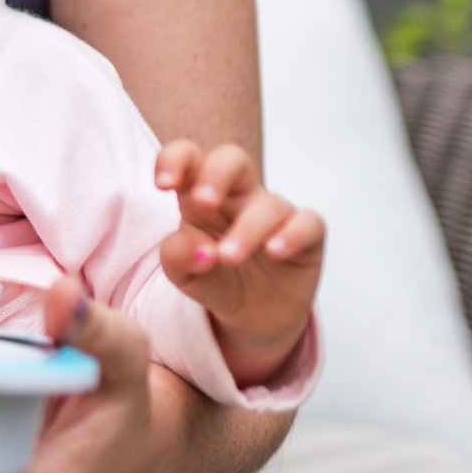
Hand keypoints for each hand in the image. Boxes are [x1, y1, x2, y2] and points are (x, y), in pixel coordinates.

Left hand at [154, 141, 322, 385]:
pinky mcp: (306, 236)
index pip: (189, 157)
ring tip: (227, 258)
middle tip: (203, 202)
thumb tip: (199, 250)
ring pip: (268, 203)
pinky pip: (309, 223)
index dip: (174, 159)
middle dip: (217, 173)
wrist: (254, 315)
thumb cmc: (214, 278)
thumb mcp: (185, 275)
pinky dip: (292, 234)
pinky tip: (274, 252)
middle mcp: (239, 196)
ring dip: (246, 230)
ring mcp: (275, 213)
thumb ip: (178, 258)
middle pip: (233, 158)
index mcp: (200, 196)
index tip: (163, 184)